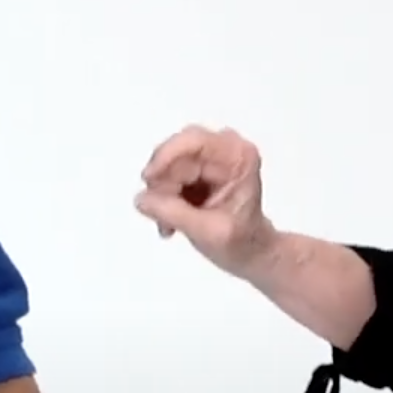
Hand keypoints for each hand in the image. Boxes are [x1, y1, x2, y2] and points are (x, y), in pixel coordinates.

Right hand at [133, 125, 279, 279]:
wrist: (250, 252)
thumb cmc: (241, 242)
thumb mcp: (209, 232)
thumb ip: (175, 214)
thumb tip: (142, 199)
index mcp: (238, 157)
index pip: (195, 140)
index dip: (167, 155)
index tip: (150, 179)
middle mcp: (225, 149)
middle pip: (176, 154)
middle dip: (164, 186)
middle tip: (165, 217)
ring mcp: (209, 157)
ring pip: (166, 166)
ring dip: (162, 196)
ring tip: (170, 225)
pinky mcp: (196, 168)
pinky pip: (166, 175)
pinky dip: (163, 199)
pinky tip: (171, 221)